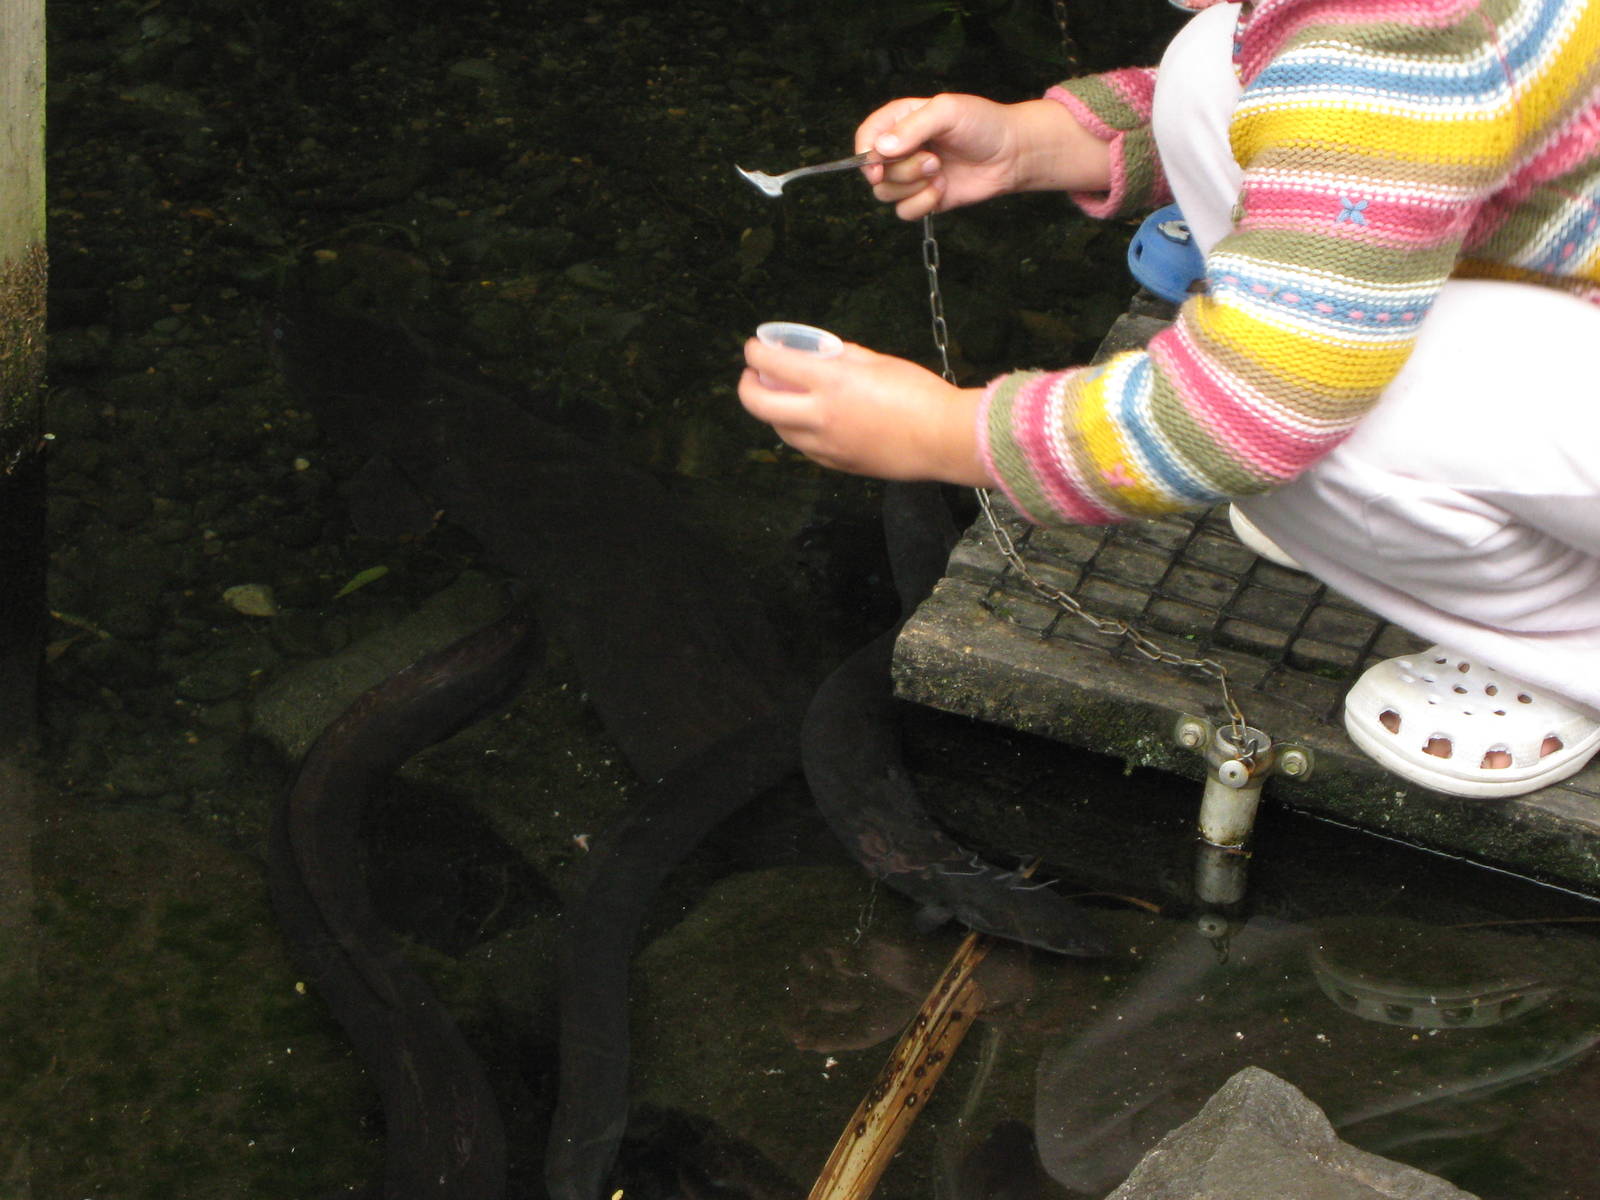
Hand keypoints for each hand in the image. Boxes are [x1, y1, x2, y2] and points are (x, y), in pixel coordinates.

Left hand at [738, 338, 993, 486]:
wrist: (943, 439)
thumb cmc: (920, 394)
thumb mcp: (877, 361)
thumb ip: (840, 356)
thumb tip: (816, 353)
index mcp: (831, 383)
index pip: (772, 365)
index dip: (756, 353)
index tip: (755, 348)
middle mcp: (820, 416)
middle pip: (759, 405)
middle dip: (748, 386)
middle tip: (755, 376)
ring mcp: (826, 445)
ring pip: (779, 430)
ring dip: (773, 411)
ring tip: (785, 397)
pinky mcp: (837, 464)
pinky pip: (804, 447)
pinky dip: (797, 431)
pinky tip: (809, 420)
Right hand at [856, 94, 1112, 220]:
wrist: (1011, 154)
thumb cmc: (982, 124)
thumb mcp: (948, 112)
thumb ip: (913, 127)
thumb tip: (881, 148)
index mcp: (900, 120)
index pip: (866, 137)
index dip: (866, 154)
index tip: (878, 166)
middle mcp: (900, 149)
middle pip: (875, 171)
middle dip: (903, 170)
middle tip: (934, 160)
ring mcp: (910, 176)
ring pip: (886, 194)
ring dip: (913, 186)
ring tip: (940, 172)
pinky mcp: (923, 199)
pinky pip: (904, 212)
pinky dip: (922, 204)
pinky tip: (943, 189)